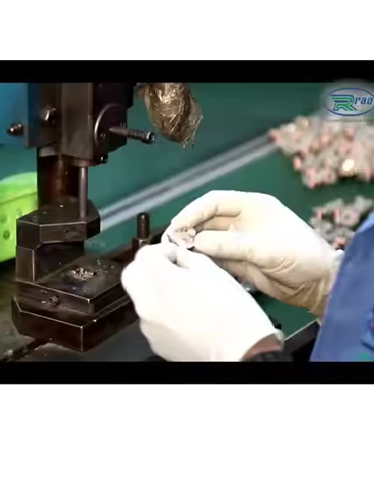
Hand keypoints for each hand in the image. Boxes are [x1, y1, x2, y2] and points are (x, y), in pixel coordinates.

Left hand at [121, 243, 281, 361]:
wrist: (239, 351)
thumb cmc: (231, 311)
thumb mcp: (211, 270)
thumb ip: (187, 258)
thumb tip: (179, 257)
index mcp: (155, 278)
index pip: (143, 254)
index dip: (161, 251)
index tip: (175, 255)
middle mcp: (144, 302)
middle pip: (136, 276)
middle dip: (152, 270)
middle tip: (175, 272)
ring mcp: (147, 325)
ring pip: (145, 300)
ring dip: (160, 293)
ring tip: (188, 297)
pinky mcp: (156, 342)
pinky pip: (155, 321)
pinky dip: (166, 315)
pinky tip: (189, 317)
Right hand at [162, 191, 342, 317]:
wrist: (317, 285)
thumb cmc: (298, 255)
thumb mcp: (264, 247)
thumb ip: (230, 244)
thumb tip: (197, 242)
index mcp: (251, 206)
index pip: (214, 202)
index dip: (193, 211)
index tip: (177, 226)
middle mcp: (242, 221)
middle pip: (207, 220)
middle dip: (188, 228)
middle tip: (171, 242)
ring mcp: (238, 242)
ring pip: (207, 239)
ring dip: (192, 245)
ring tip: (176, 254)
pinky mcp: (237, 261)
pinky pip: (214, 257)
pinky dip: (202, 260)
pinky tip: (191, 264)